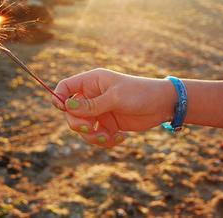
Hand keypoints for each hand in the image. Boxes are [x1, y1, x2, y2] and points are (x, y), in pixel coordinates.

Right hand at [52, 68, 177, 147]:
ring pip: (83, 128)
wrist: (163, 105)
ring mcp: (100, 111)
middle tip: (91, 127)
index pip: (66, 87)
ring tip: (108, 137)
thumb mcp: (115, 97)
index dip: (59, 98)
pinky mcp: (108, 124)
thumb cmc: (140, 93)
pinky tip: (120, 138)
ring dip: (92, 136)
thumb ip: (91, 104)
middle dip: (78, 123)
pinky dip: (105, 141)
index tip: (63, 109)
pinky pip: (97, 137)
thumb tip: (67, 106)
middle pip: (70, 112)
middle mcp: (93, 96)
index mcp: (91, 82)